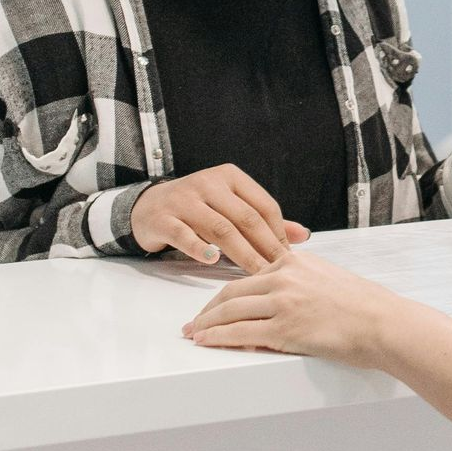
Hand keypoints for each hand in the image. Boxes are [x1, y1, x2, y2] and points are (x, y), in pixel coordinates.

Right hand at [130, 165, 307, 270]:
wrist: (148, 206)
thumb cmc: (197, 209)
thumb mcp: (230, 206)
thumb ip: (264, 220)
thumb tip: (303, 235)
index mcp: (229, 177)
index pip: (263, 205)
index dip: (279, 232)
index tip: (289, 257)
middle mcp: (208, 183)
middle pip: (245, 218)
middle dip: (265, 246)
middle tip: (278, 271)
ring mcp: (184, 200)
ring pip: (220, 228)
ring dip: (242, 253)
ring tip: (256, 273)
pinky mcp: (164, 218)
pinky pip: (185, 235)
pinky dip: (200, 248)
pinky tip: (213, 261)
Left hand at [183, 253, 382, 362]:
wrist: (383, 323)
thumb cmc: (364, 307)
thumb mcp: (330, 279)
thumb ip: (304, 281)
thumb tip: (287, 298)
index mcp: (295, 263)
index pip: (250, 274)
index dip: (228, 290)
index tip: (216, 301)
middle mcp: (284, 278)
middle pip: (232, 291)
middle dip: (209, 308)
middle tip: (196, 321)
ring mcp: (283, 303)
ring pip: (230, 311)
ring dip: (206, 324)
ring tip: (195, 334)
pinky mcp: (284, 329)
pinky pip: (239, 333)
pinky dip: (217, 338)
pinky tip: (207, 342)